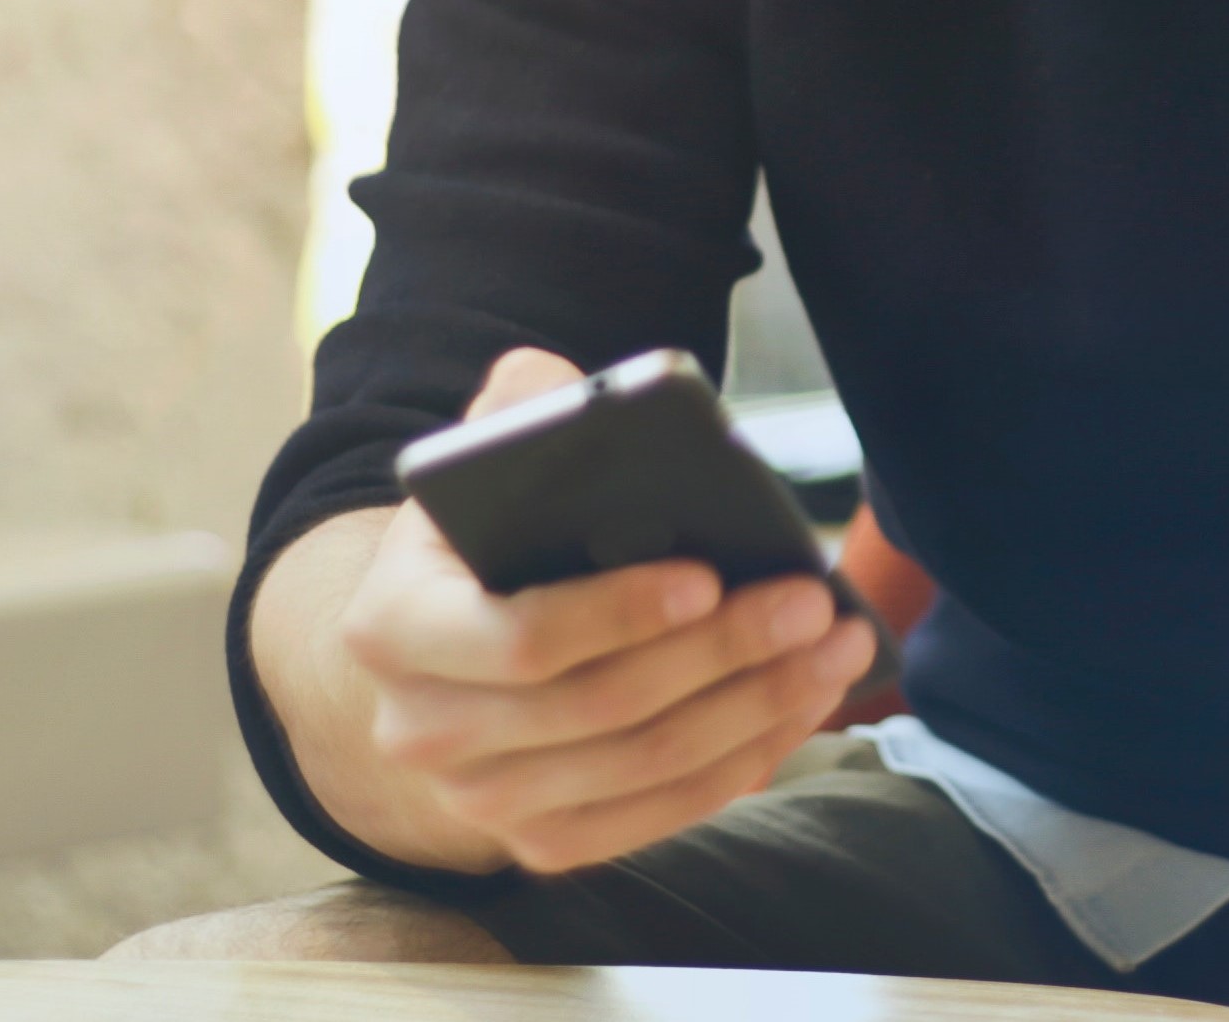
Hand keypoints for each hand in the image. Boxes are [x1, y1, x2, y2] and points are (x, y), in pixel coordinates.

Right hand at [324, 348, 877, 874]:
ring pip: (645, 765)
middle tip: (814, 604)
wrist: (437, 656)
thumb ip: (511, 412)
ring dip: (756, 708)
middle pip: (602, 707)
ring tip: (835, 649)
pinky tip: (802, 706)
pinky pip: (659, 813)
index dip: (618, 613)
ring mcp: (480, 801)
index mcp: (392, 629)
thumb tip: (555, 386)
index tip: (709, 574)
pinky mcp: (541, 842)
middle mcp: (423, 733)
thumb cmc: (477, 545)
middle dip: (723, 653)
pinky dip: (742, 761)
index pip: (518, 638)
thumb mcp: (473, 470)